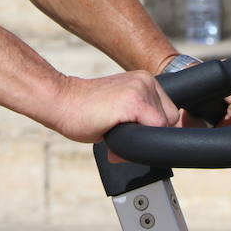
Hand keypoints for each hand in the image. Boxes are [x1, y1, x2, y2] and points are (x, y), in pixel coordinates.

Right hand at [48, 71, 182, 142]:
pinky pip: (154, 130)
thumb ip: (138, 122)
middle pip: (170, 120)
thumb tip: (150, 150)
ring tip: (115, 129)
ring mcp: (141, 89)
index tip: (131, 130)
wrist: (60, 102)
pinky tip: (117, 132)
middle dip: (149, 133)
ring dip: (142, 137)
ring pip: (162, 126)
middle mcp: (146, 80)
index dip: (152, 129)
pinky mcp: (135, 101)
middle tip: (121, 131)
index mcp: (144, 80)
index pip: (168, 112)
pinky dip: (139, 141)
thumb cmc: (84, 110)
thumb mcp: (119, 110)